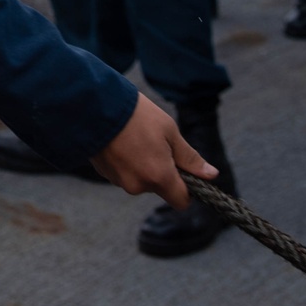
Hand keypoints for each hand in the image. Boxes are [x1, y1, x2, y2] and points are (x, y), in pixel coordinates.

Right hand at [91, 94, 217, 210]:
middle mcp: (138, 185)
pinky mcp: (103, 173)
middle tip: (152, 141)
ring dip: (139, 164)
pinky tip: (118, 140)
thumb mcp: (169, 130)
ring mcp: (118, 180)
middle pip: (158, 187)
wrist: (93, 104)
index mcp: (159, 176)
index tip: (180, 168)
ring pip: (139, 179)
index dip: (185, 188)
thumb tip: (211, 174)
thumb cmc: (136, 114)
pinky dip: (123, 161)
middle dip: (159, 170)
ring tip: (131, 137)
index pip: (181, 201)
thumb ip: (189, 157)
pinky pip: (122, 173)